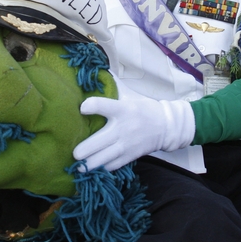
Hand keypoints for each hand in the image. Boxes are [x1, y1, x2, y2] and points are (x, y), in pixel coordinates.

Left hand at [74, 95, 195, 171]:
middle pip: (99, 141)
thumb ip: (112, 88)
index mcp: (122, 109)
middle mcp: (123, 127)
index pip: (103, 105)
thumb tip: (96, 72)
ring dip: (89, 164)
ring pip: (104, 158)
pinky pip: (113, 165)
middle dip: (84, 150)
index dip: (91, 106)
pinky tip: (93, 169)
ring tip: (78, 166)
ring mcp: (127, 144)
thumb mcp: (129, 96)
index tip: (82, 108)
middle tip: (74, 153)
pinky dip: (102, 168)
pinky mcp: (130, 156)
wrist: (166, 126)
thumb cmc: (143, 108)